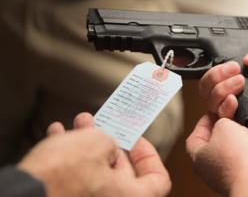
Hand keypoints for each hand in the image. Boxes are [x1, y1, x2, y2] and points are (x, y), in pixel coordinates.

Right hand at [18, 113, 170, 196]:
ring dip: (86, 146)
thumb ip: (111, 141)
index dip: (149, 156)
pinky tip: (58, 136)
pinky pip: (74, 181)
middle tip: (101, 124)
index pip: (158, 180)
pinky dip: (68, 160)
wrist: (23, 196)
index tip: (135, 139)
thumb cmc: (66, 174)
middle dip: (109, 144)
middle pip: (121, 174)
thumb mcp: (97, 143)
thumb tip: (106, 147)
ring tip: (77, 123)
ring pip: (94, 174)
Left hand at [186, 114, 247, 196]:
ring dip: (242, 140)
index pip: (195, 135)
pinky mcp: (244, 178)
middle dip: (226, 130)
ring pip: (233, 152)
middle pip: (215, 143)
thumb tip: (225, 122)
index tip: (216, 112)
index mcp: (198, 157)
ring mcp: (227, 176)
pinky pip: (247, 161)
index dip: (205, 121)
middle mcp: (210, 170)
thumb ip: (221, 121)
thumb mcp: (224, 125)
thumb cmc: (237, 159)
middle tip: (233, 120)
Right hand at [199, 42, 247, 134]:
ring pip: (212, 104)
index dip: (216, 70)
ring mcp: (239, 110)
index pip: (214, 74)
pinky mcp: (245, 124)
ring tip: (241, 84)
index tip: (233, 65)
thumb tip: (247, 58)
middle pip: (207, 89)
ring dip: (220, 91)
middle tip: (236, 73)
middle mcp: (235, 93)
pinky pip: (226, 120)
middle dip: (216, 79)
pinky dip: (226, 109)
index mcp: (239, 76)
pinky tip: (236, 102)